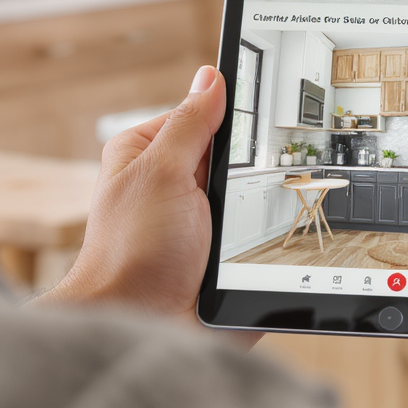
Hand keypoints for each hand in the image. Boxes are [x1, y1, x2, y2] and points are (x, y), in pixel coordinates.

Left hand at [34, 67, 259, 348]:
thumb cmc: (131, 254)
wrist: (144, 330)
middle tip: (270, 163)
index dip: (232, 109)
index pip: (201, 113)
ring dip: (264, 205)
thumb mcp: (161, 172)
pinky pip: (263, 235)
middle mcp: (175, 185)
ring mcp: (202, 223)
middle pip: (234, 154)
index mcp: (148, 155)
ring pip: (254, 194)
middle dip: (253, 162)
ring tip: (263, 214)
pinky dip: (271, 236)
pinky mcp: (227, 257)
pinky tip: (276, 237)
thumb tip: (211, 77)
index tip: (268, 96)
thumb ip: (190, 123)